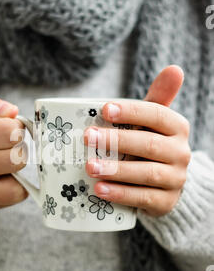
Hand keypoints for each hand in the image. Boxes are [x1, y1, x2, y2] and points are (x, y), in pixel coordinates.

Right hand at [0, 92, 27, 211]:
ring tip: (3, 159)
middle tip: (6, 144)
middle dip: (17, 146)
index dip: (15, 127)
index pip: (10, 132)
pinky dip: (16, 184)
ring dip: (17, 165)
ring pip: (19, 176)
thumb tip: (12, 111)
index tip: (7, 128)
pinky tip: (3, 175)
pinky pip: (15, 195)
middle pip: (17, 155)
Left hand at [84, 66, 190, 216]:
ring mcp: (176, 179)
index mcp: (177, 127)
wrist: (163, 184)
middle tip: (88, 138)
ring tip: (90, 167)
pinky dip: (121, 194)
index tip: (105, 109)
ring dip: (116, 170)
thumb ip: (158, 99)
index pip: (157, 114)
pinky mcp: (166, 202)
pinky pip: (144, 198)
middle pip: (148, 144)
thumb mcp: (153, 123)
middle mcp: (181, 152)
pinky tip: (99, 190)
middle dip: (116, 140)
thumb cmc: (149, 145)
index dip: (131, 111)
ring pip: (146, 173)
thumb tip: (174, 69)